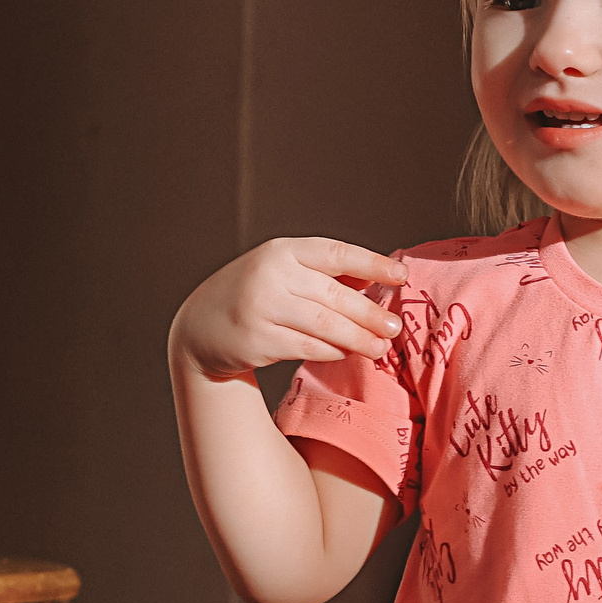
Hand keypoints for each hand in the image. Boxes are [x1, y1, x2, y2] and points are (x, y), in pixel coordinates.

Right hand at [170, 237, 407, 380]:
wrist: (199, 327)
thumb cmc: (254, 295)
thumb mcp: (282, 271)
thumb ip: (323, 273)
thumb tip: (379, 280)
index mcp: (282, 250)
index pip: (336, 253)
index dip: (373, 264)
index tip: (402, 275)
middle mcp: (271, 274)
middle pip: (335, 294)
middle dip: (370, 312)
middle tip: (395, 326)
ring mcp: (261, 307)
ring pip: (325, 325)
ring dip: (359, 338)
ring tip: (381, 346)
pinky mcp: (258, 340)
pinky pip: (308, 348)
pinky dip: (332, 351)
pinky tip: (346, 352)